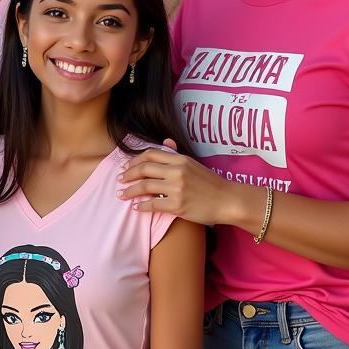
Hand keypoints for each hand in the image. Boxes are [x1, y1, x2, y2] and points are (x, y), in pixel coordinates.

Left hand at [118, 139, 240, 226]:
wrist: (228, 200)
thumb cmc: (211, 184)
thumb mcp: (194, 164)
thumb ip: (177, 154)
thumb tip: (166, 141)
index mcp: (180, 159)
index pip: (150, 154)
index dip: (135, 160)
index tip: (127, 167)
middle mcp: (177, 171)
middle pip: (143, 169)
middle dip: (128, 174)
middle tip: (119, 180)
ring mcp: (177, 188)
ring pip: (144, 186)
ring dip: (130, 191)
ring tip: (122, 195)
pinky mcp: (177, 205)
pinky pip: (152, 204)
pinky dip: (141, 206)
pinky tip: (136, 207)